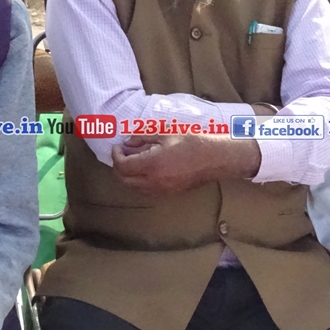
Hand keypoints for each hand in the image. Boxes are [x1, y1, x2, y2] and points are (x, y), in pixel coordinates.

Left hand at [112, 134, 260, 197]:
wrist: (214, 158)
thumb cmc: (191, 142)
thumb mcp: (165, 134)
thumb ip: (143, 138)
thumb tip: (128, 142)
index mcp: (152, 164)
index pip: (122, 166)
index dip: (116, 156)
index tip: (118, 147)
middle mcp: (154, 181)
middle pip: (124, 180)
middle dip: (118, 167)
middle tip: (122, 154)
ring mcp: (161, 191)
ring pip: (133, 188)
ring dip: (127, 176)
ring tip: (132, 161)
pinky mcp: (168, 194)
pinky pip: (145, 192)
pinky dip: (138, 182)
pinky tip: (144, 170)